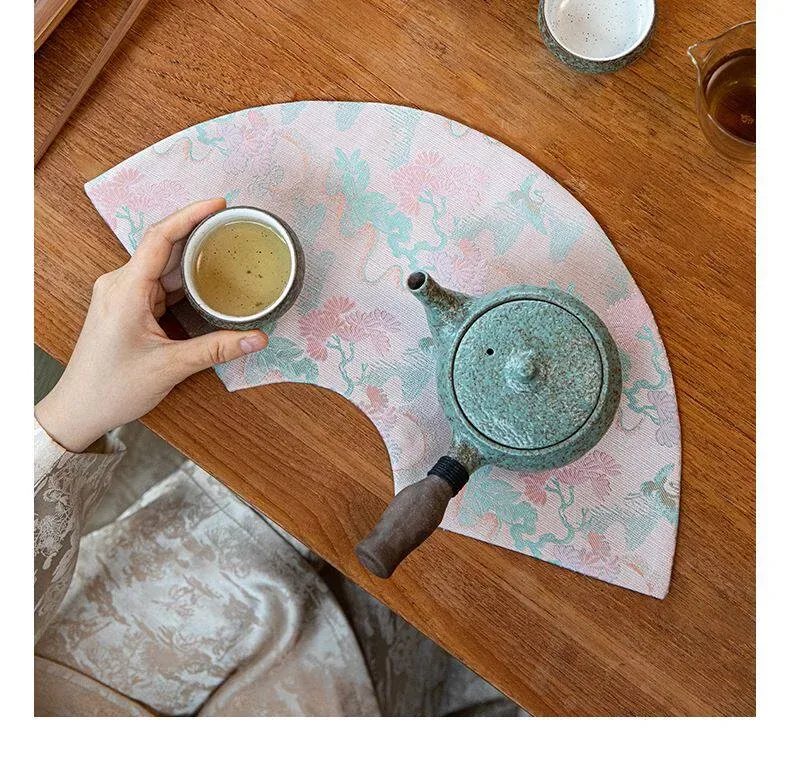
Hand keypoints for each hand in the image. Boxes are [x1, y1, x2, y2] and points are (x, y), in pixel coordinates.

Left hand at [35, 198, 267, 452]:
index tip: (219, 204)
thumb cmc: (113, 388)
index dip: (190, 215)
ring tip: (228, 253)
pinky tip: (207, 284)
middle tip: (234, 229)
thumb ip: (216, 349)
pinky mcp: (127, 307)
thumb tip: (258, 338)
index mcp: (126, 289)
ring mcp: (122, 295)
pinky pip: (160, 286)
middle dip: (200, 237)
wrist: (79, 409)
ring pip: (164, 268)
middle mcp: (120, 284)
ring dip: (193, 263)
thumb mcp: (170, 367)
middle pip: (165, 248)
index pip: (160, 238)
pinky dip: (184, 285)